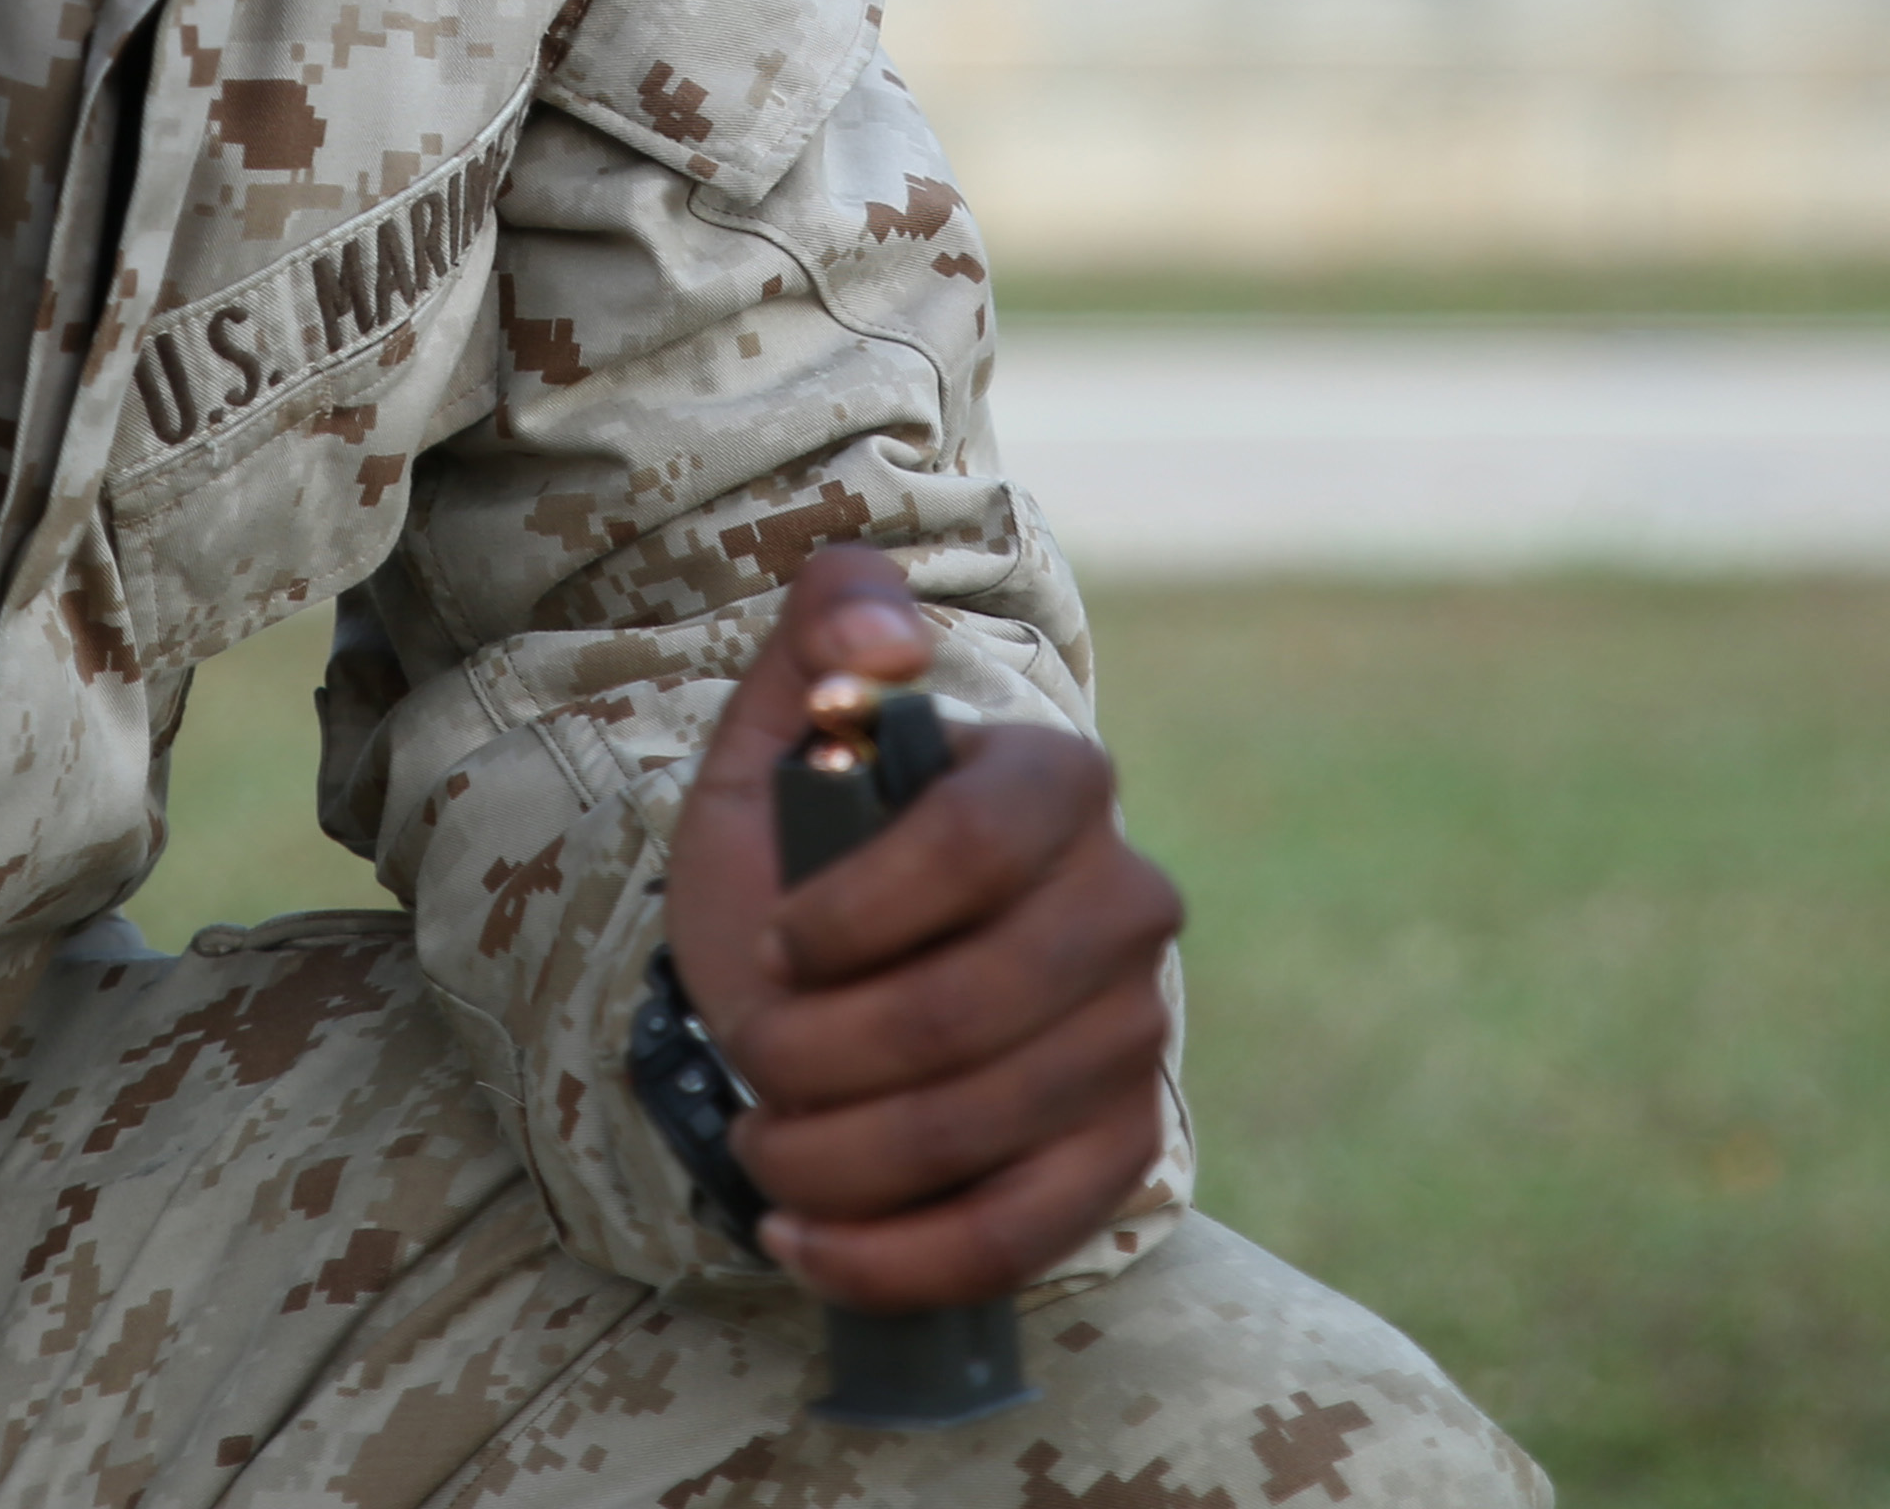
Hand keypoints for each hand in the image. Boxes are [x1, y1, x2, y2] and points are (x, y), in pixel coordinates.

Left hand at [659, 547, 1185, 1311]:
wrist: (830, 992)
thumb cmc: (798, 863)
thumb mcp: (775, 739)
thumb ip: (821, 631)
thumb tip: (880, 634)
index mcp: (1056, 779)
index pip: (972, 846)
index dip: (850, 916)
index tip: (778, 943)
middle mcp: (1127, 899)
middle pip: (969, 1009)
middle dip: (818, 1056)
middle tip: (751, 1055)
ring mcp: (1138, 1031)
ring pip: (981, 1129)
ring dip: (835, 1160)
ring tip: (763, 1146)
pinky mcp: (1122, 1147)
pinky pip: (1020, 1233)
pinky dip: (895, 1258)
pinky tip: (807, 1244)